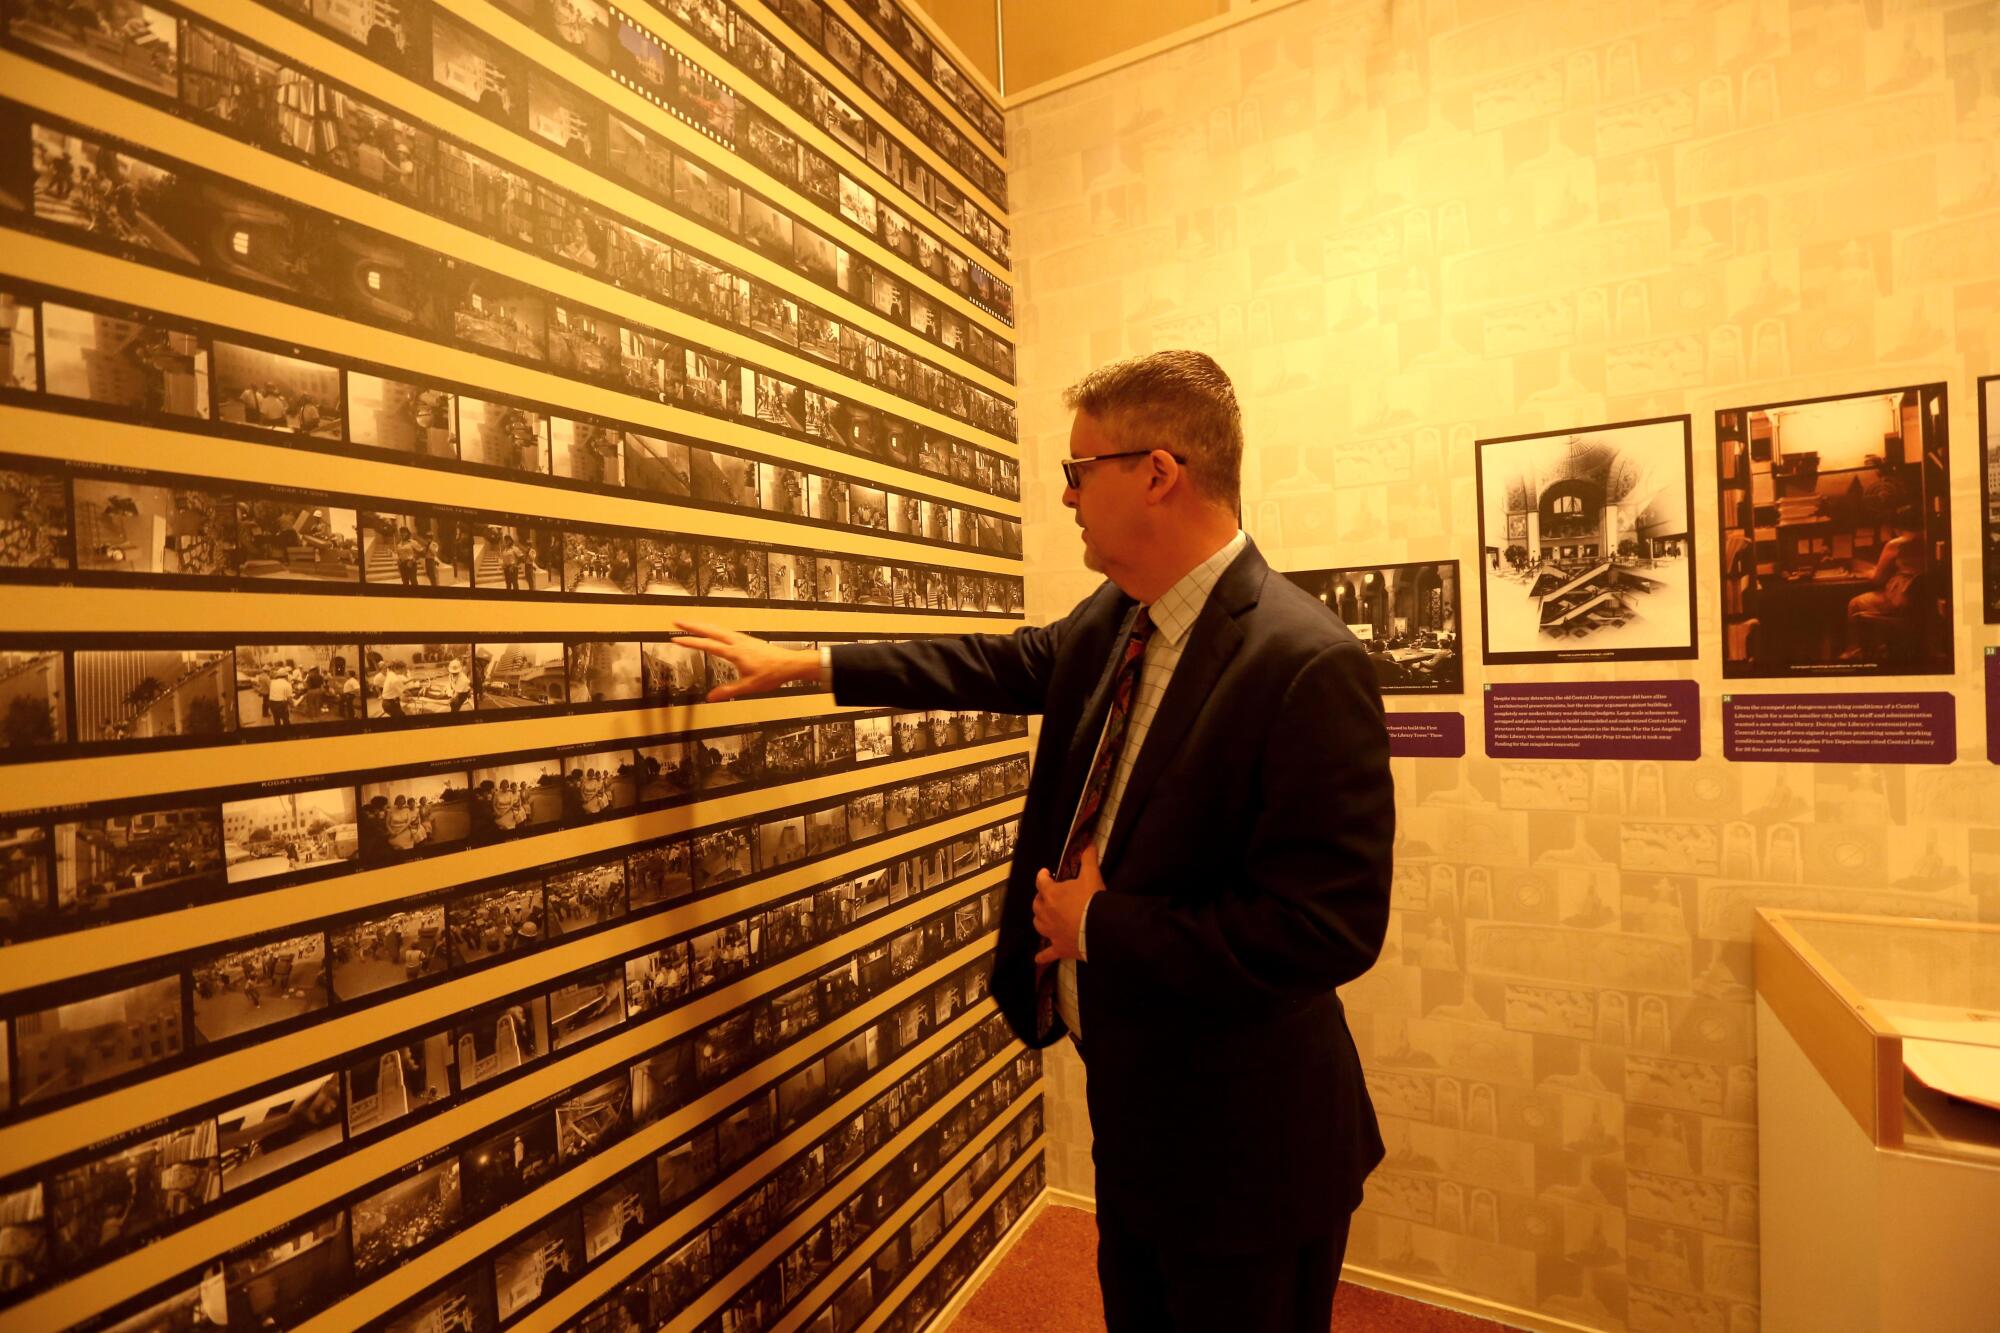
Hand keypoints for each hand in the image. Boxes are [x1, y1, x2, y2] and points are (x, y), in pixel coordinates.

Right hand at [669, 620, 820, 700]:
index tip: (676, 639)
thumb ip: (728, 691)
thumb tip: (710, 698)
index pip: (708, 645)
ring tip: (689, 623)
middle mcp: (736, 642)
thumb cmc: (771, 674)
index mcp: (735, 652)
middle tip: (676, 621)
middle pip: (710, 630)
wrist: (789, 664)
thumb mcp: (749, 686)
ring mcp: (741, 639)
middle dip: (692, 625)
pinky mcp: (745, 639)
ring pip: (717, 628)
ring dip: (702, 624)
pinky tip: (712, 630)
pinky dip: (713, 628)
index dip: (691, 642)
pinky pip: (724, 630)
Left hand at [1033, 845, 1104, 966]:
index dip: (1042, 876)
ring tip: (1044, 917)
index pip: (1041, 882)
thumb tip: (1089, 843)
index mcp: (1051, 894)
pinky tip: (1038, 959)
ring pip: (1038, 924)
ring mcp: (1051, 932)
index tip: (1044, 873)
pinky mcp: (1059, 947)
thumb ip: (1088, 859)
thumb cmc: (1092, 900)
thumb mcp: (1092, 875)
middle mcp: (1046, 913)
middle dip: (1040, 898)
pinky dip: (1042, 956)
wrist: (1099, 927)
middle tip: (1047, 895)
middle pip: (1036, 904)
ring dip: (1039, 919)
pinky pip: (1047, 953)